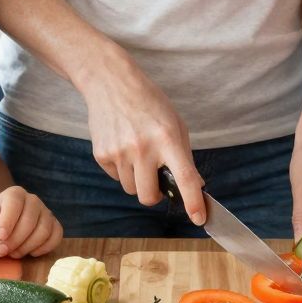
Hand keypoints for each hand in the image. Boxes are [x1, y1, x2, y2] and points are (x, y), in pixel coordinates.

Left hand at [0, 186, 63, 258]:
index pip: (14, 203)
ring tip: (13, 254)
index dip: (7, 221)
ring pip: (43, 231)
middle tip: (1, 252)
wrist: (6, 224)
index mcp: (15, 194)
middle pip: (29, 220)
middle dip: (15, 240)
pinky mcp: (55, 225)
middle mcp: (33, 200)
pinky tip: (30, 253)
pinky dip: (43, 248)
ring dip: (27, 247)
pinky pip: (56, 237)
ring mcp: (47, 212)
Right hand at [79, 45, 205, 222]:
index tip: (199, 218)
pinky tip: (123, 147)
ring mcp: (120, 152)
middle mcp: (143, 147)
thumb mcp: (176, 124)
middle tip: (158, 181)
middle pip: (149, 197)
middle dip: (155, 196)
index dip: (193, 202)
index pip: (184, 178)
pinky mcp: (102, 154)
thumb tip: (196, 186)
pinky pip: (116, 178)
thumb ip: (185, 157)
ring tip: (138, 154)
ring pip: (131, 189)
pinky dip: (122, 170)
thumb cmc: (149, 104)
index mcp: (167, 138)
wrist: (111, 84)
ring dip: (138, 180)